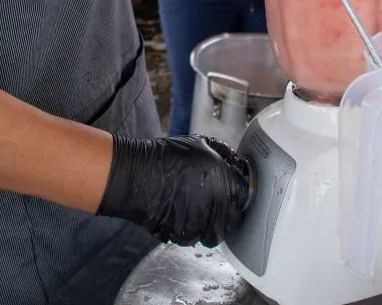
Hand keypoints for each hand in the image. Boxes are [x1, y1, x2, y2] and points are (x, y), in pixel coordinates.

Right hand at [96, 135, 252, 246]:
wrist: (136, 176)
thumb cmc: (165, 158)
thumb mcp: (201, 143)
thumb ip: (224, 154)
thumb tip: (236, 163)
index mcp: (225, 183)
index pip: (245, 196)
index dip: (238, 192)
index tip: (232, 191)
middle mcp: (217, 206)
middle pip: (233, 220)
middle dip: (227, 212)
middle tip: (215, 202)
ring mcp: (200, 224)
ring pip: (214, 234)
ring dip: (209, 225)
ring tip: (197, 210)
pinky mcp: (183, 235)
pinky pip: (195, 238)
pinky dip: (191, 230)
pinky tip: (182, 215)